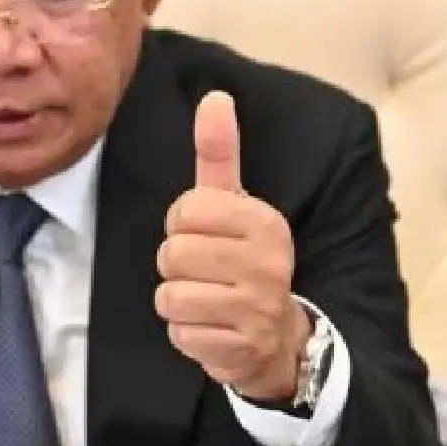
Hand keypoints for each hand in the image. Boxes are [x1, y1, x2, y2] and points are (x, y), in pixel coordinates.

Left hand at [156, 90, 311, 402]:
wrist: (275, 335)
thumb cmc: (242, 258)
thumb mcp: (233, 205)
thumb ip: (218, 153)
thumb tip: (215, 97)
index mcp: (265, 222)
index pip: (186, 211)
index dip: (181, 224)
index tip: (204, 235)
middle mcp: (270, 263)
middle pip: (174, 255)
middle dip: (176, 265)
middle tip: (204, 271)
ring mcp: (258, 309)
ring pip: (171, 296)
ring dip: (177, 301)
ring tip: (206, 299)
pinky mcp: (242, 348)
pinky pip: (180, 334)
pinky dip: (186, 333)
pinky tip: (211, 327)